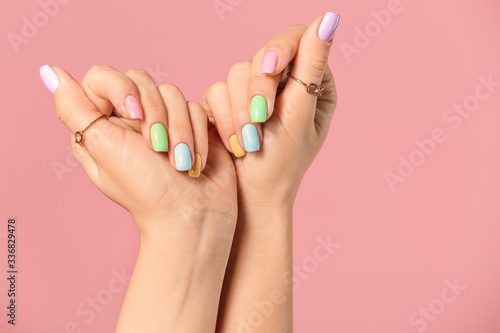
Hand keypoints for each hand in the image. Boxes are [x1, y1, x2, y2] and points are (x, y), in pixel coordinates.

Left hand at [41, 65, 237, 235]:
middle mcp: (131, 119)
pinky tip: (194, 160)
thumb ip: (74, 109)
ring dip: (180, 130)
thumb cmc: (146, 190)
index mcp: (101, 124)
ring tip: (180, 162)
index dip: (121, 88)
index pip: (102, 77)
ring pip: (173, 92)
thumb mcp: (103, 148)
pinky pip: (195, 107)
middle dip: (156, 114)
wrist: (192, 213)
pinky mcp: (191, 124)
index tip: (133, 115)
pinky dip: (198, 134)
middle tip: (157, 148)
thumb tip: (50, 72)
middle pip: (141, 80)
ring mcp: (163, 120)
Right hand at [203, 12, 338, 211]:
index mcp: (313, 84)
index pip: (297, 41)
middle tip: (260, 121)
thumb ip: (310, 67)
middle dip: (258, 90)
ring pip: (237, 72)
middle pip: (263, 55)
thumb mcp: (299, 114)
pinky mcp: (229, 104)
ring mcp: (255, 94)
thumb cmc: (282, 164)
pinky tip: (235, 141)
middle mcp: (284, 84)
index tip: (270, 66)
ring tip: (248, 141)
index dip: (280, 47)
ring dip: (240, 109)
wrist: (251, 198)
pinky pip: (217, 90)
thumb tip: (329, 18)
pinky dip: (225, 116)